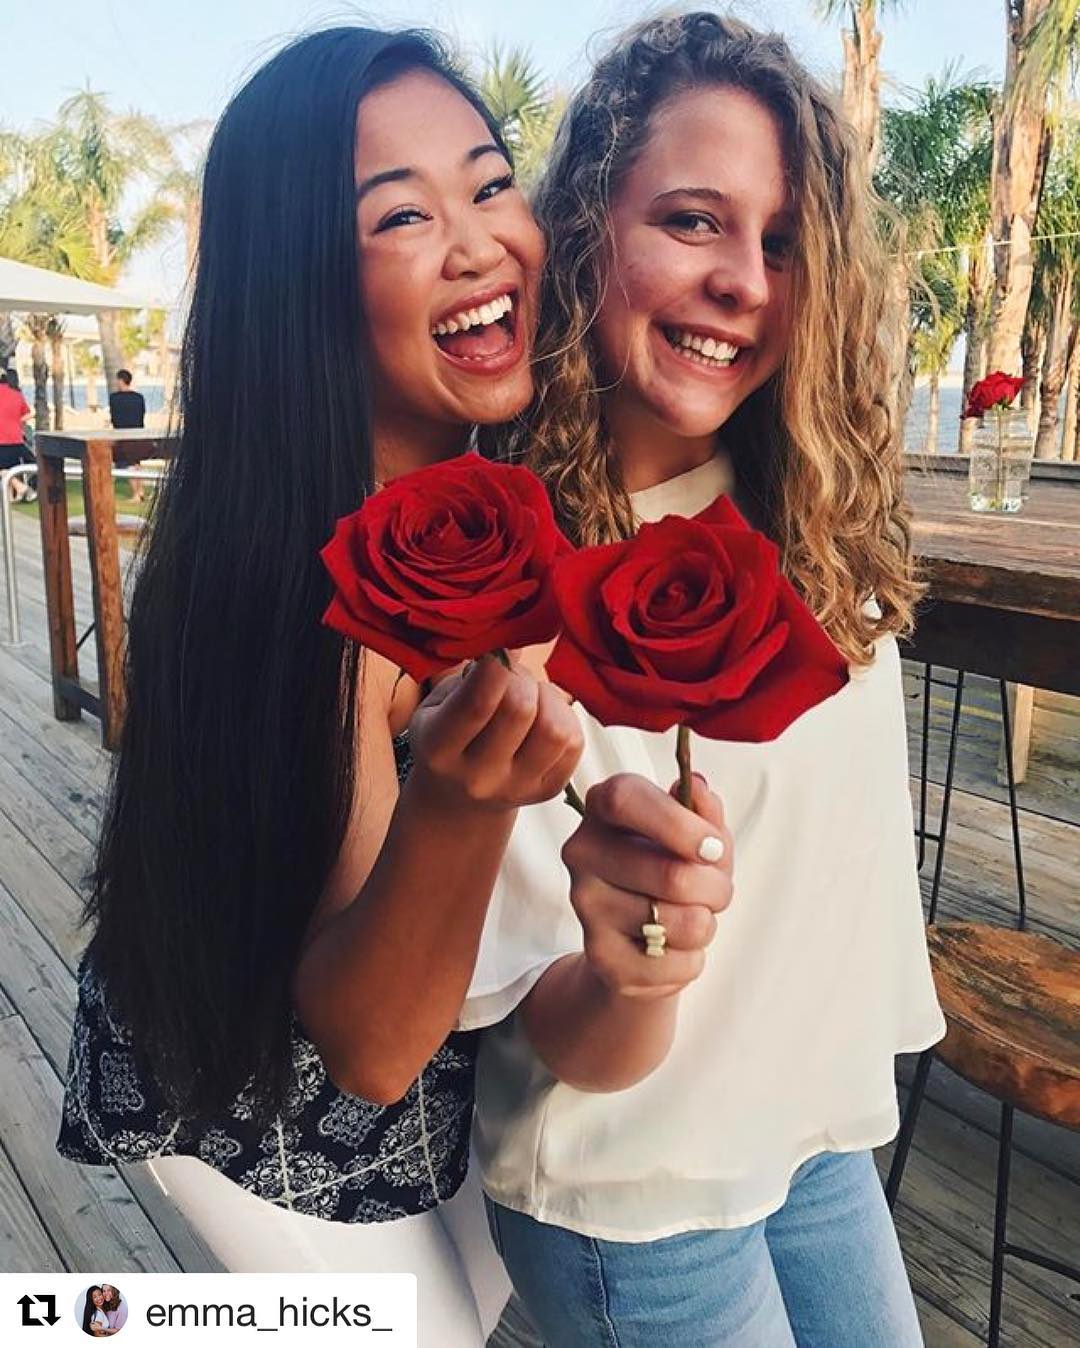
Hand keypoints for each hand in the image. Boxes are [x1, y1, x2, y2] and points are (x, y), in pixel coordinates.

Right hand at [409, 655, 583, 810]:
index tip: (503, 648)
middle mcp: (478, 777)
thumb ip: (468, 680)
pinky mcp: (549, 791)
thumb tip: (511, 652)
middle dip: (521, 678)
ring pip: (555, 729)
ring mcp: (517, 788)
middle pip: (520, 709)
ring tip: (530, 697)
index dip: (498, 664)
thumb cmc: (446, 737)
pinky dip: (564, 718)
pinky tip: (543, 716)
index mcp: (439, 750)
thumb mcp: (437, 706)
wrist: (457, 798)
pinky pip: (573, 742)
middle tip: (512, 676)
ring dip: (547, 699)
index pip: (478, 703)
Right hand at [561, 772, 733, 1000]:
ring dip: (707, 924)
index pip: (624, 800)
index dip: (677, 824)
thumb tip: (698, 789)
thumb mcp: (693, 834)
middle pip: (672, 875)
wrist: (634, 941)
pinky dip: (692, 959)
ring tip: (690, 918)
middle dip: (717, 889)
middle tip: (716, 891)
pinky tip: (671, 949)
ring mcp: (586, 906)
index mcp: (602, 809)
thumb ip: (702, 809)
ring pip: (685, 922)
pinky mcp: (601, 956)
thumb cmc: (668, 872)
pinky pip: (678, 963)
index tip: (713, 847)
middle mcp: (583, 852)